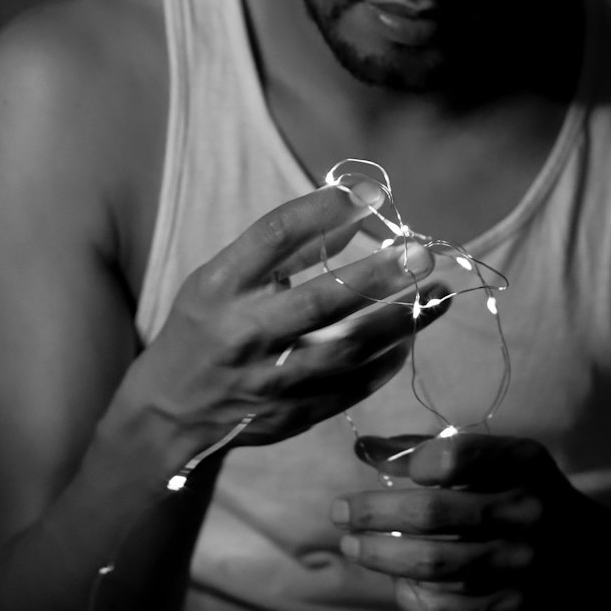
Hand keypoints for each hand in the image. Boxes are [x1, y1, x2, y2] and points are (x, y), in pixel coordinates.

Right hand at [128, 182, 451, 456]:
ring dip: (399, 322)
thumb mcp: (220, 278)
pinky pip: (351, 388)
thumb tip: (349, 217)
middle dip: (376, 276)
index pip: (274, 237)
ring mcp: (270, 379)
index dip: (324, 211)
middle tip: (421, 254)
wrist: (172, 412)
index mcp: (221, 286)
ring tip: (439, 296)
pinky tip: (410, 339)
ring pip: (346, 351)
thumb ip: (279, 252)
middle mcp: (244, 331)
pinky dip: (385, 363)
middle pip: (319, 300)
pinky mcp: (291, 414)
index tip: (372, 195)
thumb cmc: (204, 327)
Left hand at [331, 431, 610, 610]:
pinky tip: (396, 584)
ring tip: (352, 547)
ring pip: (438, 563)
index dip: (419, 459)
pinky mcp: (515, 606)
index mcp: (523, 462)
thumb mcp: (494, 458)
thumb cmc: (520, 490)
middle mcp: (527, 511)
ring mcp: (522, 563)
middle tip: (340, 512)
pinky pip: (454, 608)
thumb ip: (430, 448)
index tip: (386, 467)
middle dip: (377, 513)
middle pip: (438, 514)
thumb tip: (364, 447)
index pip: (465, 455)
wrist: (587, 555)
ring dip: (384, 556)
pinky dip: (417, 597)